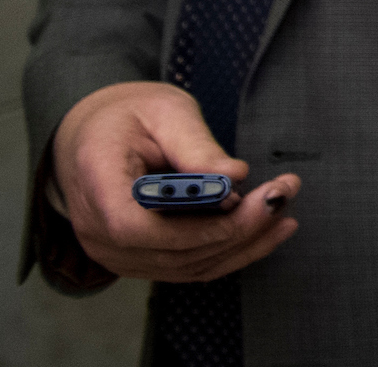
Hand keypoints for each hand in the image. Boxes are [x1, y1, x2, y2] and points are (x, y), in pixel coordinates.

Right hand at [49, 81, 299, 282]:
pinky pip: (187, 266)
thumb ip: (196, 145)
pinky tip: (267, 231)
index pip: (133, 227)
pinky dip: (230, 252)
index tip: (242, 202)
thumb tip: (235, 174)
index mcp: (96, 182)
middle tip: (282, 193)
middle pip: (170, 251)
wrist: (94, 135)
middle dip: (236, 229)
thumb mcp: (164, 111)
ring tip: (283, 212)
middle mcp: (97, 229)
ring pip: (185, 266)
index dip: (192, 227)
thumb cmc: (128, 116)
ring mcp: (114, 252)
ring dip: (242, 245)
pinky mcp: (137, 259)